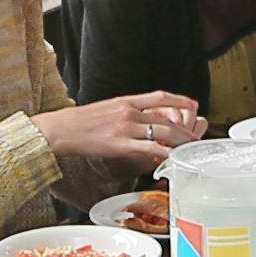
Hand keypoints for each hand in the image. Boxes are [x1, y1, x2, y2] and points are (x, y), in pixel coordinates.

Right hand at [35, 93, 193, 167]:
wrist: (59, 129)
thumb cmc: (77, 122)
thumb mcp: (104, 109)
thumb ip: (122, 113)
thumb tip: (134, 120)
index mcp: (125, 101)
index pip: (159, 96)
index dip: (180, 100)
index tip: (192, 104)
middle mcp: (128, 112)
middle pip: (166, 119)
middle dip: (184, 129)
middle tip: (195, 137)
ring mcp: (126, 128)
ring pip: (162, 133)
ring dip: (179, 142)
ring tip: (188, 150)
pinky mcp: (120, 144)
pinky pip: (149, 149)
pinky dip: (163, 154)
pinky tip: (170, 160)